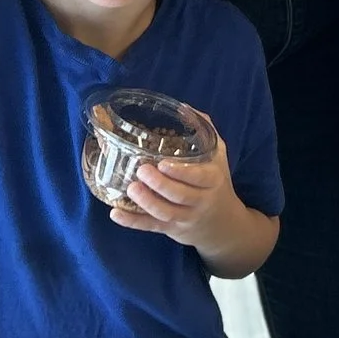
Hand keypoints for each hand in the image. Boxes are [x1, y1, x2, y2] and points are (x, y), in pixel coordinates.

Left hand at [110, 136, 246, 252]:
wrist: (223, 224)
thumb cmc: (216, 182)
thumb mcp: (218, 155)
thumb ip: (204, 130)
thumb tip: (183, 107)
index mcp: (212, 180)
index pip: (199, 178)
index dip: (181, 173)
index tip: (163, 164)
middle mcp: (200, 200)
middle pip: (180, 195)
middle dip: (160, 185)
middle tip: (141, 170)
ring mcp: (185, 218)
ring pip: (165, 213)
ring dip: (146, 202)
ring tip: (130, 188)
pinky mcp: (171, 230)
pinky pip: (151, 227)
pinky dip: (132, 222)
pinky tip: (115, 213)